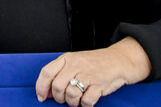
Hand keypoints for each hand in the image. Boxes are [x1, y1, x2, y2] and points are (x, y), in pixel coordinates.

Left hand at [35, 37, 150, 106]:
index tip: (42, 97)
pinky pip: (86, 101)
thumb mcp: (75, 62)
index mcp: (67, 59)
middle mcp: (75, 65)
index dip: (41, 87)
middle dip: (59, 98)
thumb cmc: (94, 63)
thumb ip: (60, 73)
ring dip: (72, 102)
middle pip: (57, 86)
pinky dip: (86, 104)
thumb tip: (46, 92)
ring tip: (77, 99)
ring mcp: (88, 74)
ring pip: (70, 94)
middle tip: (64, 99)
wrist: (118, 60)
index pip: (47, 72)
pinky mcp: (99, 84)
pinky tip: (88, 100)